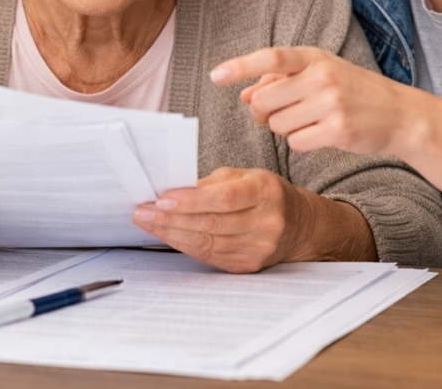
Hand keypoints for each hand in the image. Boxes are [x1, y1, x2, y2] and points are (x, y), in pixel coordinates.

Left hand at [131, 168, 311, 272]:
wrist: (299, 225)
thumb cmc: (264, 194)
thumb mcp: (244, 176)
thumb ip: (211, 183)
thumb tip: (172, 192)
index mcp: (265, 191)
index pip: (224, 198)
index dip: (191, 201)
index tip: (161, 199)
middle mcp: (267, 222)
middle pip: (211, 224)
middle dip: (171, 219)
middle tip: (142, 212)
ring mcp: (260, 247)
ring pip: (207, 243)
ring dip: (171, 234)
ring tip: (147, 223)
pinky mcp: (249, 265)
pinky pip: (210, 256)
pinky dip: (184, 246)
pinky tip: (167, 236)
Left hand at [213, 46, 441, 238]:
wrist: (402, 116)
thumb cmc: (354, 93)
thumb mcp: (322, 75)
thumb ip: (282, 80)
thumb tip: (245, 94)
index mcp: (316, 57)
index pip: (270, 57)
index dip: (239, 66)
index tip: (215, 75)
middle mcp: (322, 77)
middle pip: (264, 99)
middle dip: (264, 111)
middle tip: (281, 112)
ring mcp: (331, 104)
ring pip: (277, 124)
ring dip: (285, 128)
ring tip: (311, 121)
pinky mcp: (337, 131)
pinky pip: (296, 142)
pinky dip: (301, 142)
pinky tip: (321, 135)